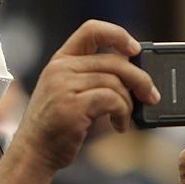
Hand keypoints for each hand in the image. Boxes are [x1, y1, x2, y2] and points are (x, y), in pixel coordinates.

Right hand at [9, 20, 158, 172]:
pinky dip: (123, 113)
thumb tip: (134, 76)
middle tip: (151, 96)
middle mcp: (60, 68)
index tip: (135, 50)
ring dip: (129, 104)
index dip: (118, 35)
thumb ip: (92, 78)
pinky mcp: (73, 105)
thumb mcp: (67, 93)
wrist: (33, 153)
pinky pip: (113, 100)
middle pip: (114, 61)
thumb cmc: (55, 127)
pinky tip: (118, 125)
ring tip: (124, 119)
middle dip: (140, 79)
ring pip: (116, 83)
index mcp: (60, 60)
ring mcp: (64, 85)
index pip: (92, 30)